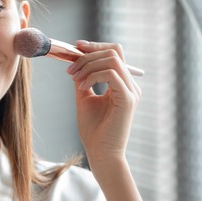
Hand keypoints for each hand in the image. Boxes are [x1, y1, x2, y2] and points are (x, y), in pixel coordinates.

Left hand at [66, 40, 140, 166]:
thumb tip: (75, 63)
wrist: (101, 154)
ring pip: (112, 60)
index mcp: (122, 84)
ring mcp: (131, 92)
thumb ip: (83, 80)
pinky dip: (92, 77)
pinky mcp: (127, 100)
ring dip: (88, 66)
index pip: (115, 53)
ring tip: (74, 79)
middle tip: (70, 69)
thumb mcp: (85, 98)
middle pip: (113, 52)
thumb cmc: (94, 131)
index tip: (76, 47)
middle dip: (88, 55)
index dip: (96, 46)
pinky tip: (82, 88)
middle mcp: (130, 86)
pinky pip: (111, 74)